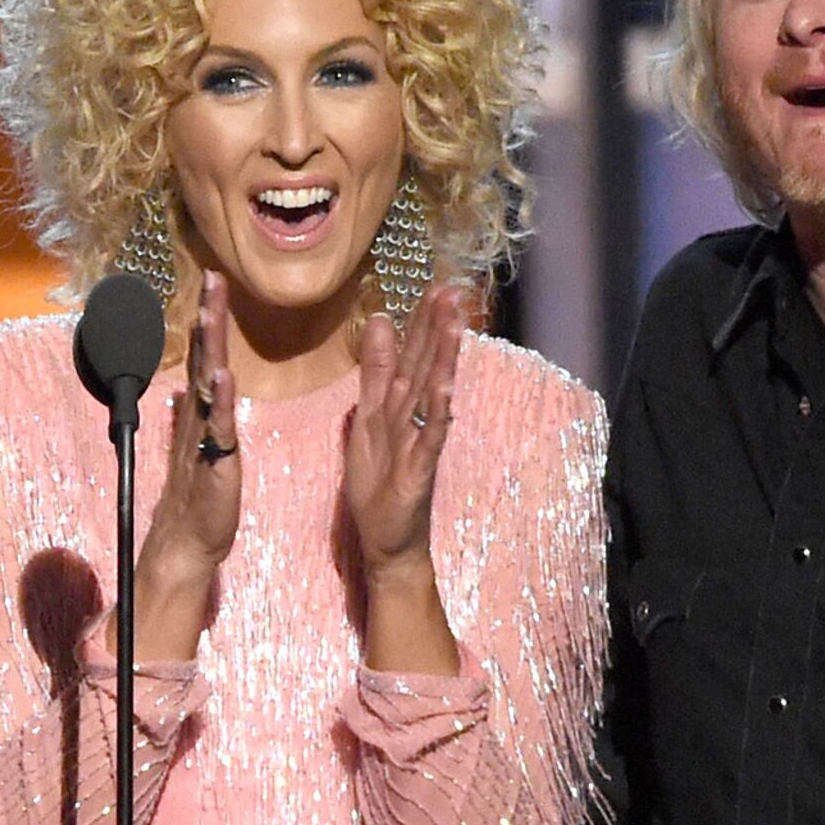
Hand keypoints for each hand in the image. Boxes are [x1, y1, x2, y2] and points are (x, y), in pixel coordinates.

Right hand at [139, 267, 241, 645]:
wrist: (188, 542)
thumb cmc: (198, 499)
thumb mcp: (201, 449)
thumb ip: (196, 418)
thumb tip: (188, 389)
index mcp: (200, 414)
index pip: (203, 356)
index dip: (208, 320)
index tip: (213, 283)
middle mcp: (199, 419)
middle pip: (202, 358)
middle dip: (208, 317)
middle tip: (212, 279)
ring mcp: (205, 438)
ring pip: (207, 384)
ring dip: (208, 348)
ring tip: (210, 314)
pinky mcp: (216, 461)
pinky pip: (219, 427)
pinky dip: (221, 401)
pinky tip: (222, 376)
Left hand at [343, 298, 464, 581]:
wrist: (387, 540)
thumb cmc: (380, 482)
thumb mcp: (368, 417)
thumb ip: (375, 372)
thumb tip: (378, 320)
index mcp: (400, 405)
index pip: (413, 355)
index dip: (422, 320)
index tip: (435, 285)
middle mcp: (415, 418)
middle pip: (427, 366)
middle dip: (439, 327)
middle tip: (454, 288)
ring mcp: (420, 442)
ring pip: (432, 393)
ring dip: (445, 358)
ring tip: (456, 322)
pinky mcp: (419, 469)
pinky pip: (430, 436)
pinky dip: (437, 412)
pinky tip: (446, 386)